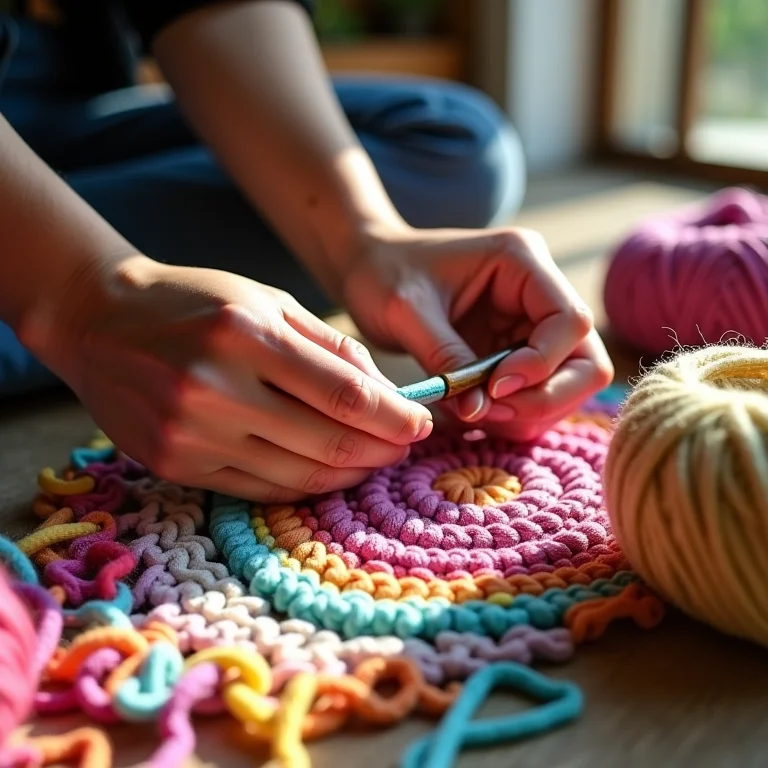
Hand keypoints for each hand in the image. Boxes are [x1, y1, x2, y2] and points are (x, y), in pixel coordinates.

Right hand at [29, 256, 432, 500]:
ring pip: (297, 474)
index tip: (421, 425)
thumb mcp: (267, 301)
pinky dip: (303, 484)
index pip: (344, 395)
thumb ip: (331, 346)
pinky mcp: (174, 464)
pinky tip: (326, 471)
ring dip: (348, 472)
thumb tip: (387, 393)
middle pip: (327, 441)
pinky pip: (259, 488)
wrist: (100, 321)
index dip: (393, 418)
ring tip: (372, 461)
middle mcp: (215, 388)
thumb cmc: (194, 302)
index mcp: (246, 335)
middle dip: (381, 450)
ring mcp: (191, 433)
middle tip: (404, 447)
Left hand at [341, 224, 613, 440]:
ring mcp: (531, 325)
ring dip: (529, 412)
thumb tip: (479, 412)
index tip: (493, 388)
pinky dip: (514, 415)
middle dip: (545, 398)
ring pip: (567, 386)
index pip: (570, 321)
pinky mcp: (516, 353)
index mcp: (521, 262)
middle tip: (488, 413)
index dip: (541, 365)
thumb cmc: (383, 274)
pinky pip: (538, 396)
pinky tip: (474, 414)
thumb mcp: (407, 311)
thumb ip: (445, 358)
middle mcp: (539, 293)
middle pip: (586, 361)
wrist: (369, 268)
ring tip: (473, 414)